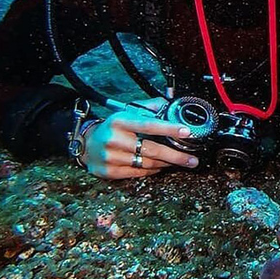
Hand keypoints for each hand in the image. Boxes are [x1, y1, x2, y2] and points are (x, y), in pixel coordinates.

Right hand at [82, 98, 199, 178]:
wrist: (86, 144)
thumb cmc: (114, 127)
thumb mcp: (128, 112)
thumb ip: (150, 108)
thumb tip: (170, 105)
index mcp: (120, 121)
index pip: (149, 125)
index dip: (169, 128)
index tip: (186, 131)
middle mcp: (114, 139)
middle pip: (152, 149)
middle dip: (176, 155)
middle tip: (192, 159)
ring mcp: (111, 157)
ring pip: (147, 163)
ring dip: (167, 163)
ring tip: (180, 162)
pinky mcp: (110, 172)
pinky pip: (139, 173)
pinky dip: (154, 170)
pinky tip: (162, 166)